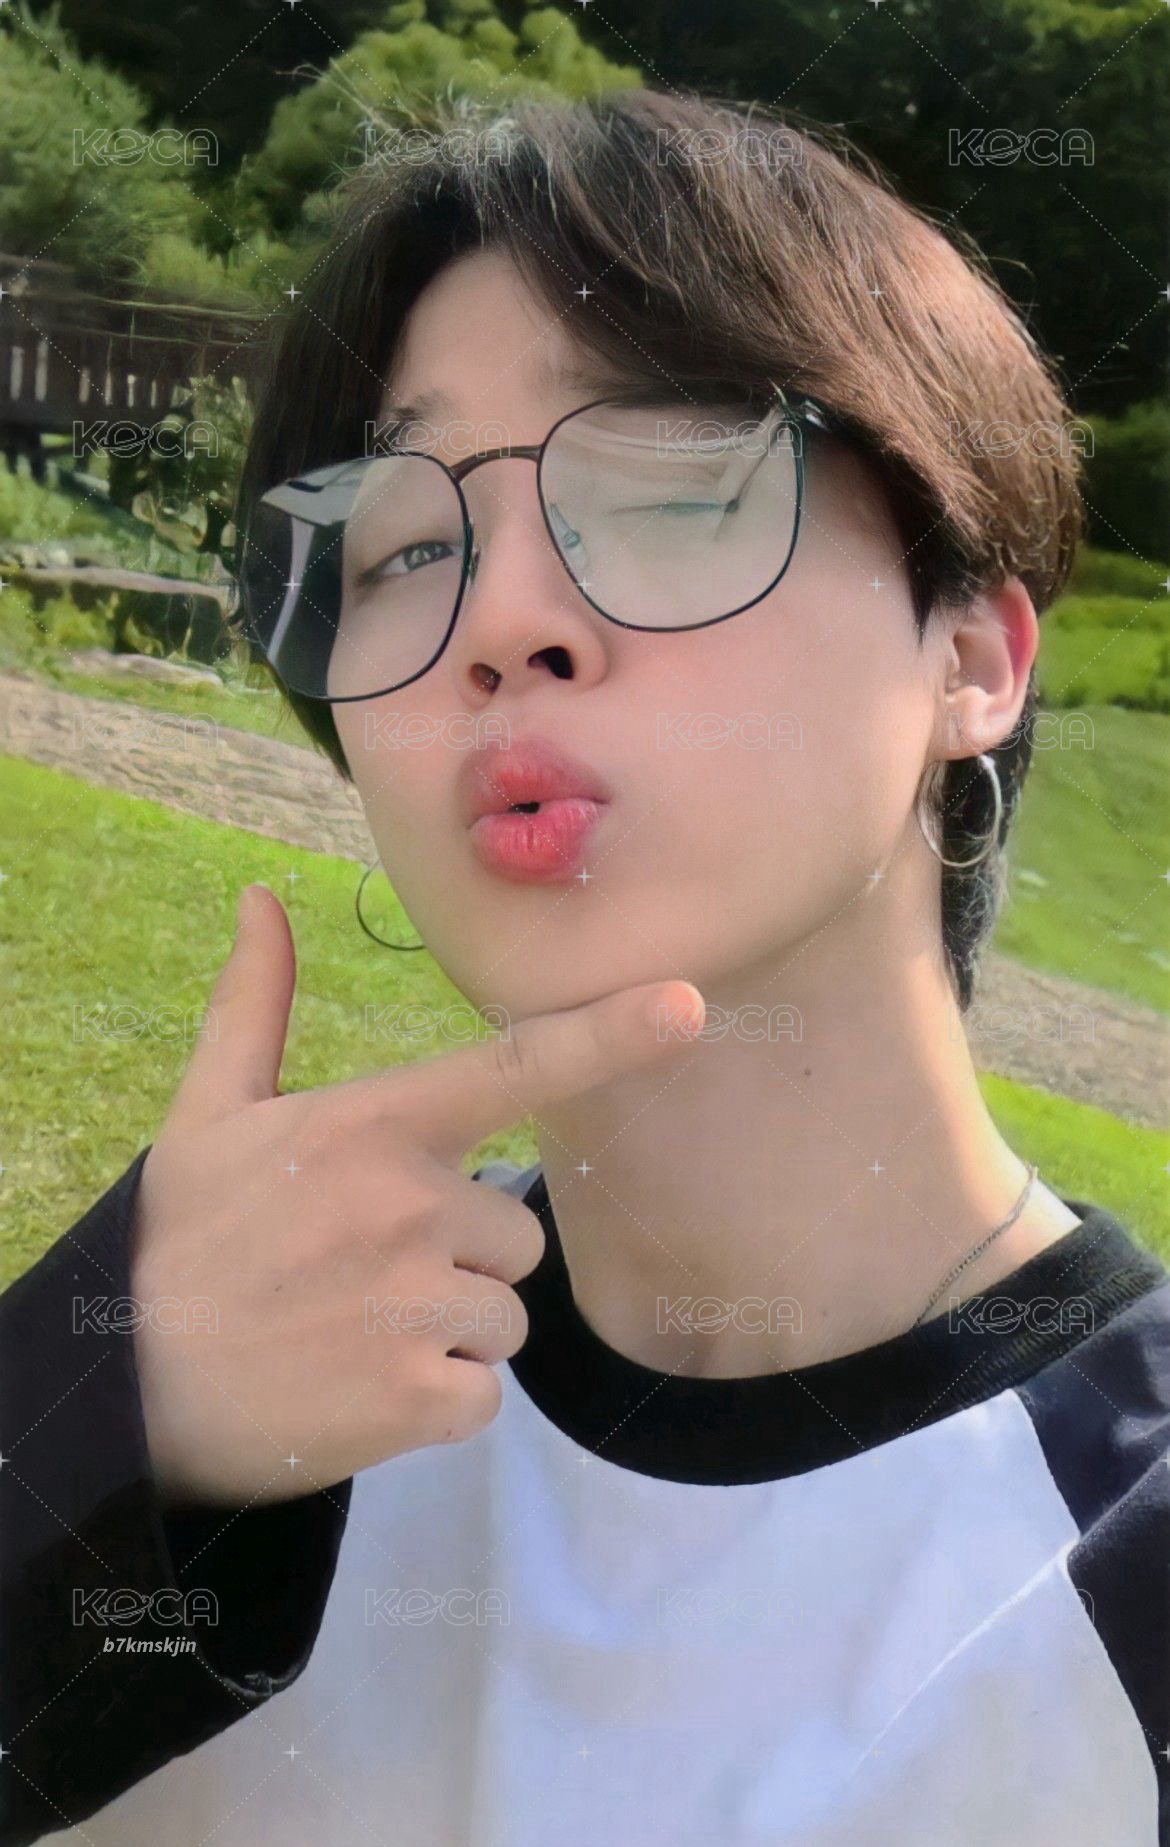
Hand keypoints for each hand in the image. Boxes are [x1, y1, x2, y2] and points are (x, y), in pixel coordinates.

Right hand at [130, 884, 704, 1507]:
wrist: (128, 1390)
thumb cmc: (182, 1241)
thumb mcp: (208, 1113)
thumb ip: (254, 1005)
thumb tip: (261, 898)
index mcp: (371, 1126)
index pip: (510, 1069)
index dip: (609, 1034)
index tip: (689, 1003)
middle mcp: (407, 1205)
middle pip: (514, 1229)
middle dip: (461, 1254)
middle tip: (364, 1272)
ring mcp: (416, 1303)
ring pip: (505, 1313)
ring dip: (450, 1328)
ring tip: (356, 1331)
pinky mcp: (419, 1397)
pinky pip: (484, 1391)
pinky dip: (438, 1399)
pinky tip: (364, 1387)